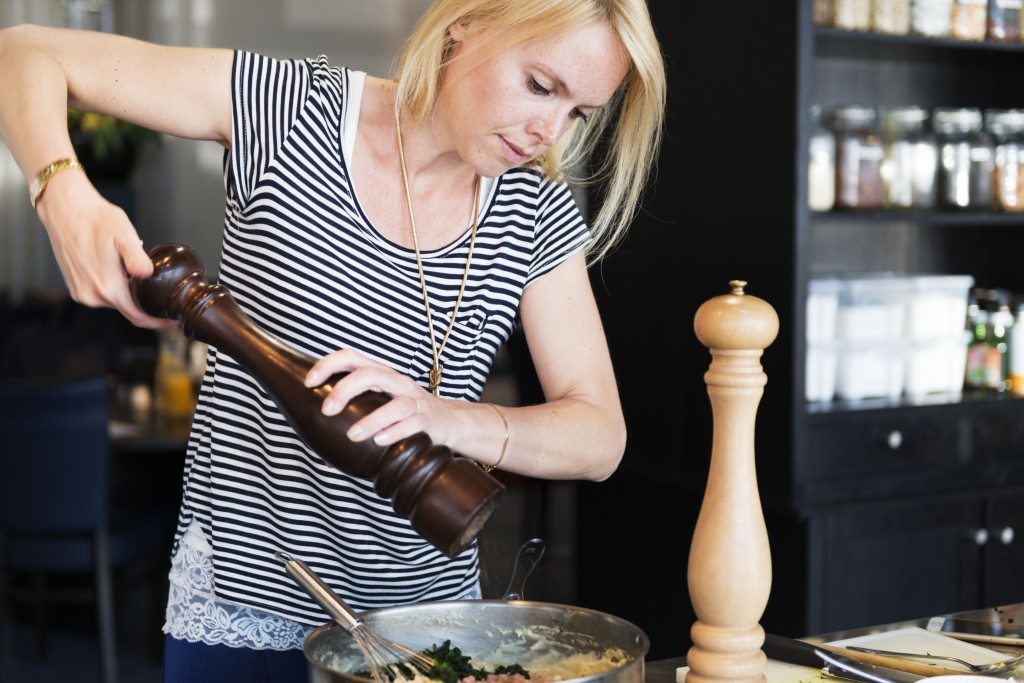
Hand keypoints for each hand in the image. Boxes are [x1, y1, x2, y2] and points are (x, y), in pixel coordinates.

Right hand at [36, 170, 174, 328]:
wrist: (66, 210)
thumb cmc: (96, 219)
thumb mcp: (124, 235)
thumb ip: (136, 258)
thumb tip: (147, 274)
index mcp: (108, 288)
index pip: (138, 317)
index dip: (157, 322)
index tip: (171, 322)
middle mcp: (92, 296)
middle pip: (127, 309)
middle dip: (144, 304)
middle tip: (160, 293)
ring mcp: (81, 292)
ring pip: (114, 301)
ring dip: (128, 292)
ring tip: (136, 273)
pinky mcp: (75, 287)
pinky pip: (101, 294)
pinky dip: (113, 287)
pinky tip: (117, 270)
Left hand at [304, 348, 455, 446]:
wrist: (449, 422)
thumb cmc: (404, 415)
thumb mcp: (380, 404)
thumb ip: (354, 415)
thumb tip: (319, 447)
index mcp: (381, 375)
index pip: (353, 358)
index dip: (329, 365)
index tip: (309, 382)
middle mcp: (398, 383)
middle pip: (372, 373)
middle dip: (346, 389)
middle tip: (327, 410)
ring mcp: (415, 401)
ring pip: (397, 403)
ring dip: (372, 419)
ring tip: (353, 435)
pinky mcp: (428, 420)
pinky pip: (413, 424)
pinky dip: (395, 431)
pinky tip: (379, 442)